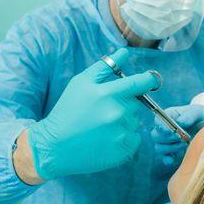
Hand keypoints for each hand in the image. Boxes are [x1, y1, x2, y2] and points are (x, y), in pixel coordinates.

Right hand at [28, 48, 158, 179]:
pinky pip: (134, 139)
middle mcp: (118, 113)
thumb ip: (105, 66)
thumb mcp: (81, 83)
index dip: (148, 80)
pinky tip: (106, 139)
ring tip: (101, 127)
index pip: (142, 83)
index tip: (148, 81)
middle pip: (137, 103)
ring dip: (123, 122)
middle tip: (103, 111)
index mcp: (108, 93)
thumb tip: (124, 53)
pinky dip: (124, 138)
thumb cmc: (68, 111)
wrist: (55, 147)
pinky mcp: (123, 151)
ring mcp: (121, 133)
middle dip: (124, 104)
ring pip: (135, 122)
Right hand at [151, 104, 203, 165]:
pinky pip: (165, 158)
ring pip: (159, 147)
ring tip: (185, 144)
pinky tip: (174, 158)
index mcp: (170, 116)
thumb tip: (180, 122)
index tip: (169, 130)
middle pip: (156, 135)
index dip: (160, 126)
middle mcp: (165, 129)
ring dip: (171, 147)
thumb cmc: (202, 117)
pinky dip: (168, 159)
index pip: (158, 120)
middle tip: (181, 137)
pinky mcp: (173, 153)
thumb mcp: (199, 112)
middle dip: (167, 138)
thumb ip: (190, 115)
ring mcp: (168, 142)